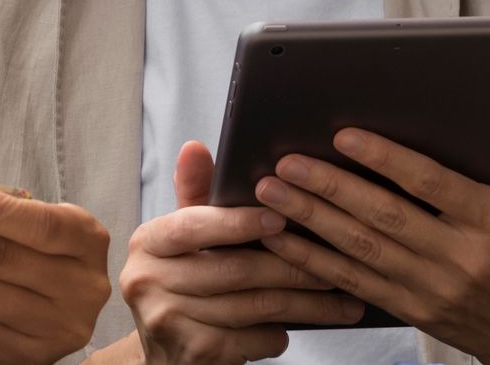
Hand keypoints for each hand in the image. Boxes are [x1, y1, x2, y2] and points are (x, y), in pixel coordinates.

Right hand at [121, 141, 364, 364]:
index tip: (282, 217)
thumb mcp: (184, 241)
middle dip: (293, 267)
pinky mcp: (193, 355)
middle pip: (235, 269)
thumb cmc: (184, 285)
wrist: (164, 356)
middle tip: (336, 264)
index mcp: (148, 242)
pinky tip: (296, 326)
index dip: (239, 222)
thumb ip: (195, 196)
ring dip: (304, 305)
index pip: (194, 225)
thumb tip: (196, 147)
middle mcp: (148, 280)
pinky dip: (280, 334)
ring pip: (253, 307)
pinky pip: (253, 340)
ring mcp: (168, 321)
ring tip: (341, 300)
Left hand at [254, 106, 489, 364]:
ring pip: (362, 248)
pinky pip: (355, 282)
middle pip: (384, 215)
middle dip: (330, 187)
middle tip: (286, 161)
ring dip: (311, 219)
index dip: (386, 159)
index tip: (344, 136)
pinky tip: (281, 239)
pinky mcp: (412, 308)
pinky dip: (314, 261)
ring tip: (271, 192)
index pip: (431, 185)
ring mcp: (433, 287)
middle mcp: (461, 256)